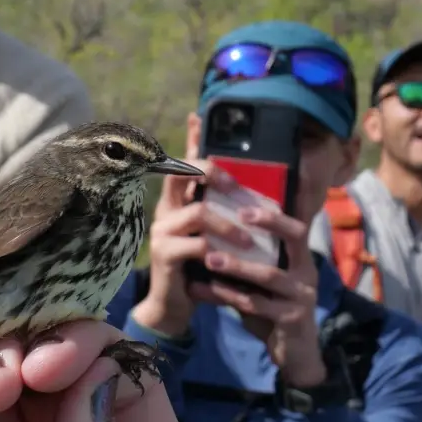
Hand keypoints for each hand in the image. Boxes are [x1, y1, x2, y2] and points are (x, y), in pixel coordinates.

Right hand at [132, 140, 253, 338]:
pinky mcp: (166, 254)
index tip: (198, 116)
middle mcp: (166, 210)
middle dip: (212, 172)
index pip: (182, 164)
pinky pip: (198, 245)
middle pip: (183, 175)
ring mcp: (163, 231)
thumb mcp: (215, 238)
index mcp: (178, 202)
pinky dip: (221, 251)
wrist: (175, 306)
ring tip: (249, 240)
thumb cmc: (199, 268)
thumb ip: (226, 217)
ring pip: (199, 213)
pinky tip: (235, 261)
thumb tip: (258, 199)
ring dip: (229, 224)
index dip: (191, 140)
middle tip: (234, 183)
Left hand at [188, 205, 326, 388]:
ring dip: (237, 265)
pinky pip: (256, 304)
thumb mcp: (261, 284)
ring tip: (209, 259)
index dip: (274, 211)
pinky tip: (206, 290)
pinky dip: (229, 296)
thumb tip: (210, 234)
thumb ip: (246, 262)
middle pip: (296, 237)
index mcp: (301, 259)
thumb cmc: (274, 311)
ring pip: (269, 275)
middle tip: (238, 215)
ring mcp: (302, 296)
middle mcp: (307, 272)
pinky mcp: (291, 319)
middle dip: (269, 223)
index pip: (295, 226)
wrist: (294, 354)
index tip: (245, 200)